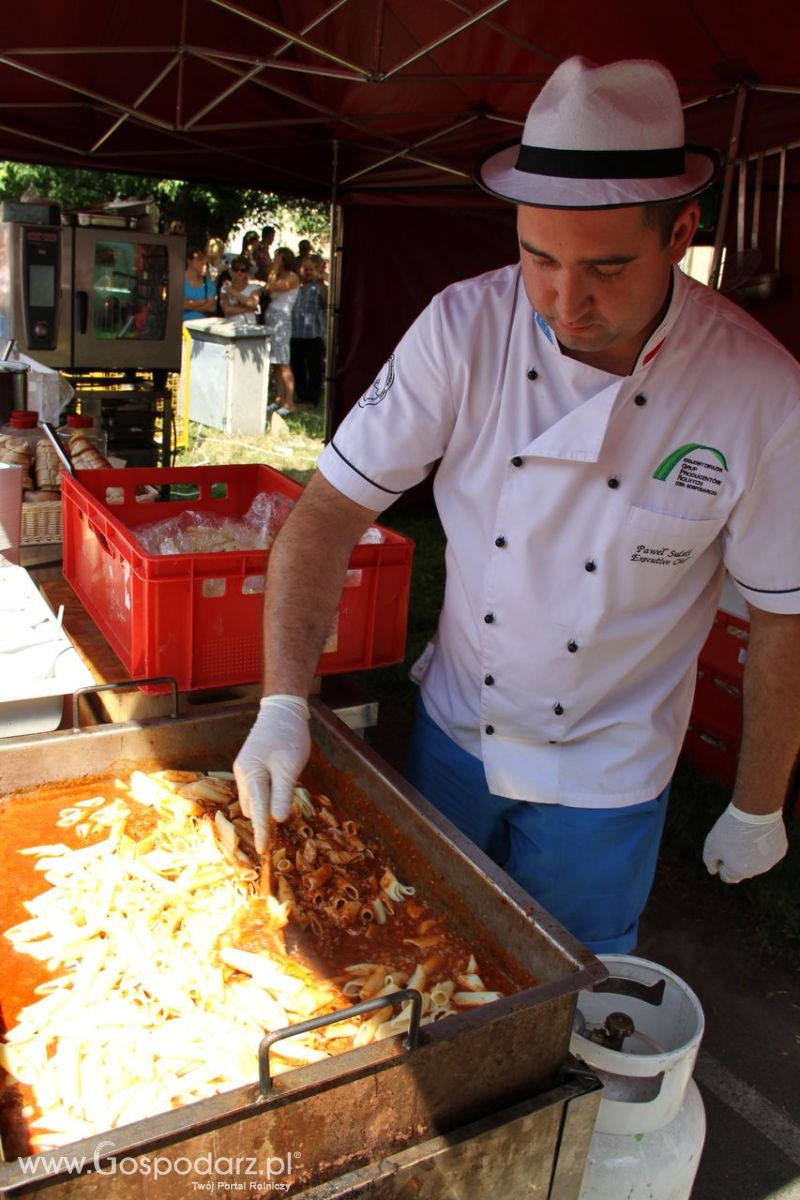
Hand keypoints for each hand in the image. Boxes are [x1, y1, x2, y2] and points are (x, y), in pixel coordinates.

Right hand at [233, 695, 310, 852]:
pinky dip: (265, 796)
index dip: (261, 831)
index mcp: (251, 775)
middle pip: (252, 807)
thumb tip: (276, 819)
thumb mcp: (289, 767)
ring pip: (253, 799)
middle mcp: (243, 775)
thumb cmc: (288, 737)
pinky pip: (255, 789)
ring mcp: (245, 770)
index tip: (263, 850)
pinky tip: (277, 792)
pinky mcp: (251, 767)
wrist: (282, 710)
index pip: (257, 811)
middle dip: (262, 820)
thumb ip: (282, 793)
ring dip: (264, 807)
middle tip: (279, 830)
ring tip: (282, 806)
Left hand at [702, 802, 787, 882]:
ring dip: (750, 852)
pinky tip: (759, 833)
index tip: (721, 850)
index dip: (722, 865)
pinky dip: (763, 845)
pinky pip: (768, 851)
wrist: (754, 812)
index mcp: (739, 871)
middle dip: (736, 859)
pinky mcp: (779, 850)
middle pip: (742, 869)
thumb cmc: (730, 829)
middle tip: (733, 840)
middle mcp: (756, 871)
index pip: (728, 877)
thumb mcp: (711, 844)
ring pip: (757, 861)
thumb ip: (710, 861)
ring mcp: (770, 861)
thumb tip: (713, 871)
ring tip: (746, 834)